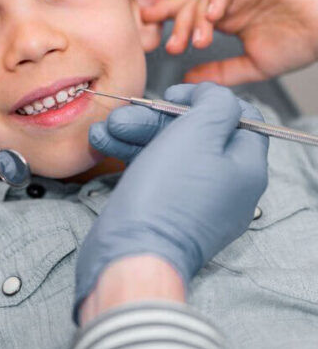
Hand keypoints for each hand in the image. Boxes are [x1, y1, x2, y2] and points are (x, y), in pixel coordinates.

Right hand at [77, 83, 268, 321]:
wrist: (132, 254)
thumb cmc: (166, 196)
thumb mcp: (198, 135)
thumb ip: (215, 104)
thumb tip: (212, 96)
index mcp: (245, 167)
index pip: (239, 118)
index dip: (204, 100)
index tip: (173, 94)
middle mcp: (225, 186)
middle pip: (194, 134)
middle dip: (154, 119)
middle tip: (124, 114)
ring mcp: (194, 201)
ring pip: (167, 152)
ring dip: (134, 134)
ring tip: (103, 131)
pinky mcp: (165, 212)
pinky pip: (152, 173)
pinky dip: (130, 155)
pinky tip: (103, 144)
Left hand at [144, 0, 317, 84]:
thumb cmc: (300, 45)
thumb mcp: (251, 66)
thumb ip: (219, 72)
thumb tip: (188, 80)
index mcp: (226, 19)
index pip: (188, 14)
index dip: (166, 18)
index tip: (145, 28)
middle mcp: (230, 1)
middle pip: (190, 5)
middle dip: (177, 26)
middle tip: (175, 47)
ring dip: (198, 19)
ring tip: (200, 41)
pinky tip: (214, 15)